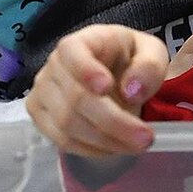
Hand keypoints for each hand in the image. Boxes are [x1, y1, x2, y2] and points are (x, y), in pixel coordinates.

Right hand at [25, 25, 169, 155]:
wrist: (114, 74)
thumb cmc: (130, 60)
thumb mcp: (152, 53)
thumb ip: (149, 66)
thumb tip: (132, 90)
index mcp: (82, 42)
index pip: (73, 51)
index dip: (86, 70)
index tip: (107, 87)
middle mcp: (55, 64)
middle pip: (75, 98)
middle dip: (113, 123)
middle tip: (146, 138)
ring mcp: (43, 91)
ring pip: (68, 124)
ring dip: (106, 141)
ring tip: (136, 145)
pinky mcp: (40, 116)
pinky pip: (62, 140)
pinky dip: (92, 149)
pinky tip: (115, 147)